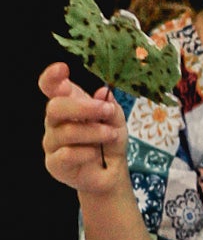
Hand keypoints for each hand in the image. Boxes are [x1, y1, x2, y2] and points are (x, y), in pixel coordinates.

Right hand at [40, 62, 125, 196]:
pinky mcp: (54, 164)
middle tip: (106, 110)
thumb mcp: (116, 120)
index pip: (50, 87)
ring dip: (93, 132)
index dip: (52, 77)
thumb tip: (102, 92)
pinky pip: (66, 154)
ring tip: (111, 135)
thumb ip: (110, 106)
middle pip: (55, 107)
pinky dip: (86, 152)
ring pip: (66, 132)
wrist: (110, 171)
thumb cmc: (109, 139)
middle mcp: (55, 121)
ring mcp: (52, 143)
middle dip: (83, 107)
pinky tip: (96, 153)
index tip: (63, 68)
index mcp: (68, 104)